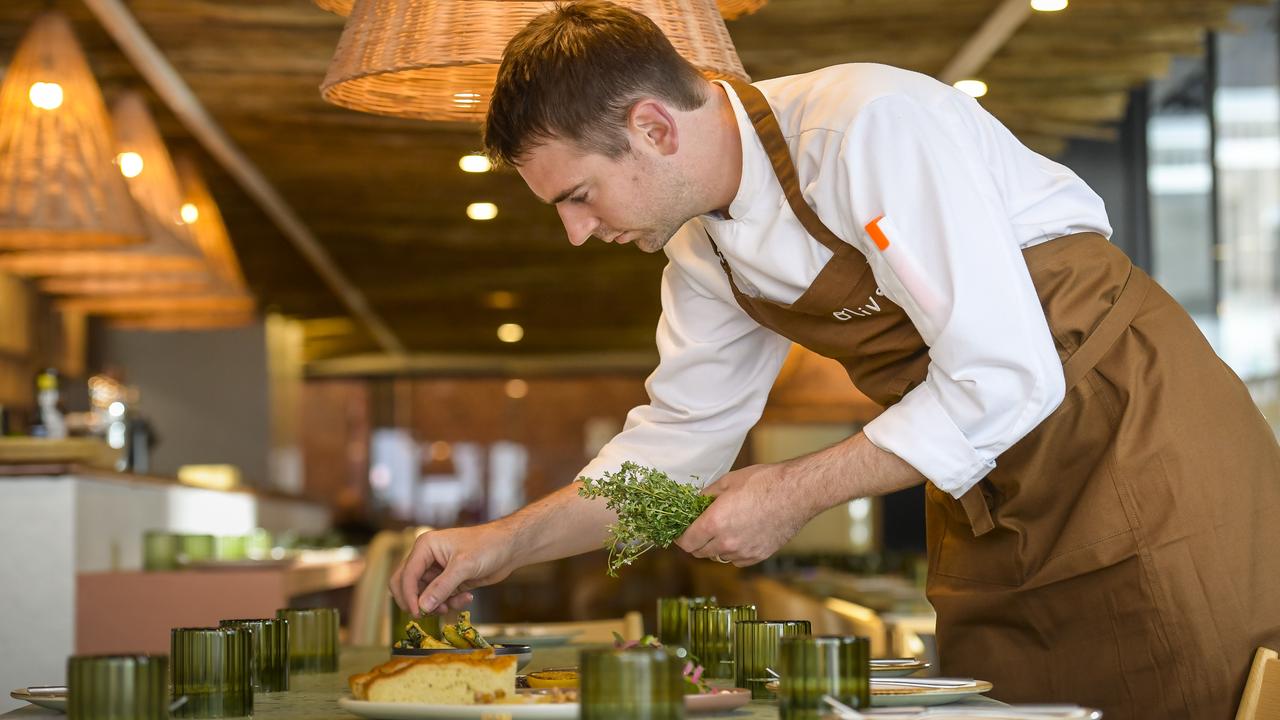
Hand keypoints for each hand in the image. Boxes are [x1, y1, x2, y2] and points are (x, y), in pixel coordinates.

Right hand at [389, 522, 518, 616]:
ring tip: (454, 604)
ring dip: (437, 604)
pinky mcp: (449, 581)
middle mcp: (427, 558)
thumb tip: (422, 607)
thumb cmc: (488, 546)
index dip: (409, 596)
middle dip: (418, 601)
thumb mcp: (464, 566)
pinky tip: (467, 598)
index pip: (406, 575)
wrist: (509, 547)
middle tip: (429, 613)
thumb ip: (442, 587)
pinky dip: (450, 602)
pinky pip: (439, 598)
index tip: (418, 613)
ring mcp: (437, 570)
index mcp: (425, 547)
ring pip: (424, 595)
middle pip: (407, 585)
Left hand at [675, 463, 816, 565]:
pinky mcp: (759, 556)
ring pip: (718, 557)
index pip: (686, 542)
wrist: (797, 492)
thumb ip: (706, 495)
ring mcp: (744, 552)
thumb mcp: (728, 481)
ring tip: (723, 530)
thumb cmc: (763, 482)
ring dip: (715, 547)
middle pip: (699, 553)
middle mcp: (727, 543)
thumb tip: (694, 502)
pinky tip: (740, 536)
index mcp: (714, 523)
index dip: (680, 537)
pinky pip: (737, 560)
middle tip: (699, 529)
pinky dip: (734, 552)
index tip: (681, 531)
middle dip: (695, 542)